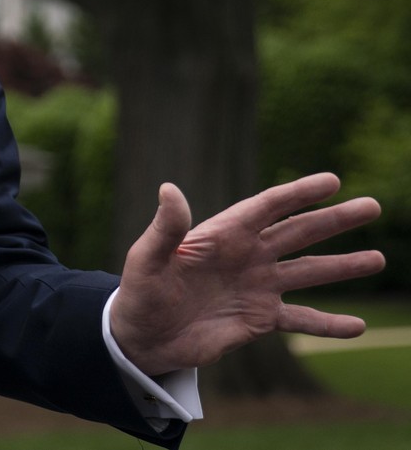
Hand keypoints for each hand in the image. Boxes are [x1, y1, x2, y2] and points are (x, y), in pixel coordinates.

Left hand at [110, 172, 383, 376]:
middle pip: (298, 232)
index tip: (332, 181)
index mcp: (223, 234)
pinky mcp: (260, 319)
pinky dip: (329, 324)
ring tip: (377, 258)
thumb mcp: (147, 259)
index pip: (267, 207)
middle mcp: (247, 256)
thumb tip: (169, 188)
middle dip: (334, 220)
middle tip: (373, 207)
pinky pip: (301, 319)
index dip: (299, 193)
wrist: (142, 337)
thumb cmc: (140, 292)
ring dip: (342, 266)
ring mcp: (257, 287)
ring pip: (308, 273)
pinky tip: (358, 326)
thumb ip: (165, 228)